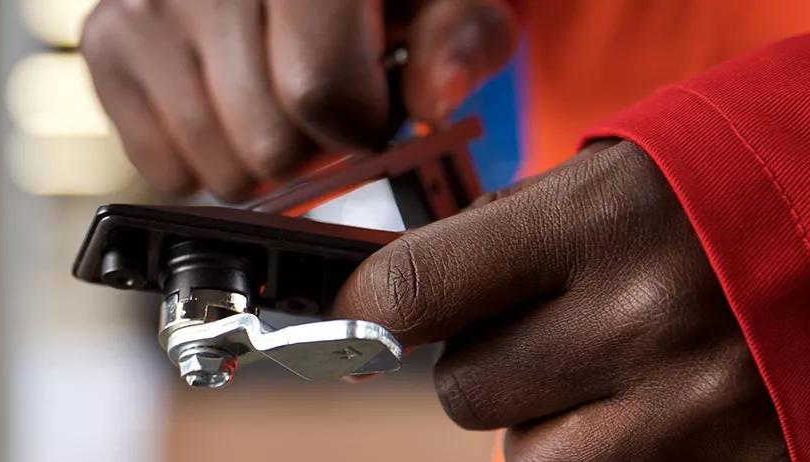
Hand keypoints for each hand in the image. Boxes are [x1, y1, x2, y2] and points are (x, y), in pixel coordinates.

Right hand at [79, 0, 516, 199]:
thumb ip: (460, 39)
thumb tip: (432, 102)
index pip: (316, 87)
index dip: (360, 122)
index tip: (369, 108)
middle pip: (267, 143)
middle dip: (311, 147)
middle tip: (317, 102)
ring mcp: (146, 7)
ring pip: (216, 169)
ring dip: (259, 160)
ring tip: (270, 101)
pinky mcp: (105, 40)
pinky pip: (162, 171)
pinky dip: (201, 158)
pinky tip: (222, 104)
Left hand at [332, 141, 786, 460]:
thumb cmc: (709, 205)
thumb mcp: (606, 187)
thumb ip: (499, 245)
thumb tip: (378, 309)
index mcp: (599, 224)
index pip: (414, 291)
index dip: (364, 313)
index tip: (351, 324)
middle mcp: (640, 319)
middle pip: (465, 392)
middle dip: (490, 367)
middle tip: (555, 330)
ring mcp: (690, 406)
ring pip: (527, 457)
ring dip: (551, 426)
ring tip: (618, 373)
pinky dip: (613, 455)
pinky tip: (659, 410)